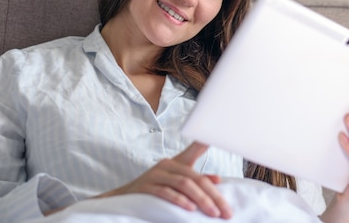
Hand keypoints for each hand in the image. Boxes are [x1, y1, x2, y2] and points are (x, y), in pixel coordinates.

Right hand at [97, 142, 231, 218]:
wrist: (122, 200)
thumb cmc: (154, 191)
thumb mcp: (176, 184)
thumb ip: (196, 181)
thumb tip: (217, 180)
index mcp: (176, 162)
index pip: (196, 148)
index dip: (208, 139)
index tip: (222, 136)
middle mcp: (167, 165)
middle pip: (195, 177)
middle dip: (214, 195)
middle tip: (226, 211)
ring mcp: (155, 174)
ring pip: (184, 184)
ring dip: (201, 199)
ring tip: (213, 213)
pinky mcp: (145, 187)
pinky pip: (165, 192)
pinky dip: (179, 200)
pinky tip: (190, 208)